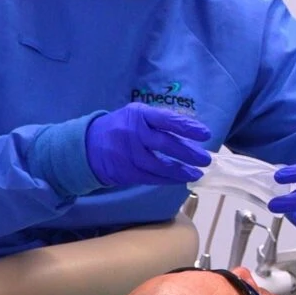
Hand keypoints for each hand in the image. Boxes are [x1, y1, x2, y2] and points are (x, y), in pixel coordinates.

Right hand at [85, 103, 212, 187]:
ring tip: (196, 173)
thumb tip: (191, 137)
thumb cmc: (122, 128)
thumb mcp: (137, 116)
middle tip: (206, 159)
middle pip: (165, 144)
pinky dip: (168, 179)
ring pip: (159, 165)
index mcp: (139, 115)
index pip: (167, 119)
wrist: (89, 146)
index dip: (187, 127)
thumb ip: (160, 122)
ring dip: (181, 171)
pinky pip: (151, 177)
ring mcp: (128, 153)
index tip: (205, 134)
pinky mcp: (126, 171)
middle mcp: (133, 133)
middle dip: (188, 153)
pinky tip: (180, 179)